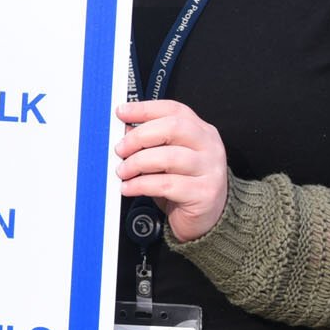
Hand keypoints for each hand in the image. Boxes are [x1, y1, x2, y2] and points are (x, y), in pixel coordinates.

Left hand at [114, 100, 228, 242]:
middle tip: (120, 149)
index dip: (145, 109)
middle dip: (140, 136)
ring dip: (138, 163)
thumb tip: (122, 131)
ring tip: (123, 172)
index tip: (121, 113)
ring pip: (169, 157)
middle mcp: (209, 146)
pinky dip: (141, 185)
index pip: (173, 110)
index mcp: (201, 131)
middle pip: (173, 128)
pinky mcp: (203, 193)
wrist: (206, 220)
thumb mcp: (167, 159)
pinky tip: (129, 188)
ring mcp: (209, 170)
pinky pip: (166, 185)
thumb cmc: (184, 185)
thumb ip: (151, 143)